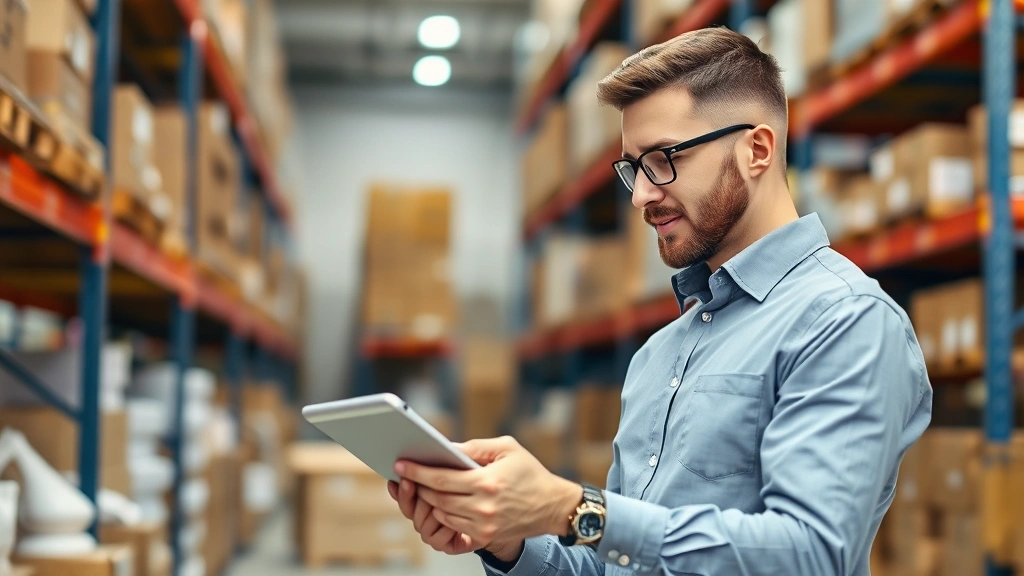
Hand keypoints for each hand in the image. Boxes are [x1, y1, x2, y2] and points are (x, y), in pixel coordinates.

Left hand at [394, 436, 581, 549]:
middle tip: (407, 474)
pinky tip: (442, 501)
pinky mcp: (485, 536)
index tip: (401, 464)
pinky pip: (453, 526)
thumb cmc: (530, 472)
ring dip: (429, 501)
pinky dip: (444, 513)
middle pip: (436, 498)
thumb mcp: (506, 448)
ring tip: (424, 487)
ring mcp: (483, 525)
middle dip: (418, 486)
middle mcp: (483, 507)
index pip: (441, 479)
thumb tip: (445, 447)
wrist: (553, 505)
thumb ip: (474, 447)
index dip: (417, 471)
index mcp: (487, 482)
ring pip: (442, 514)